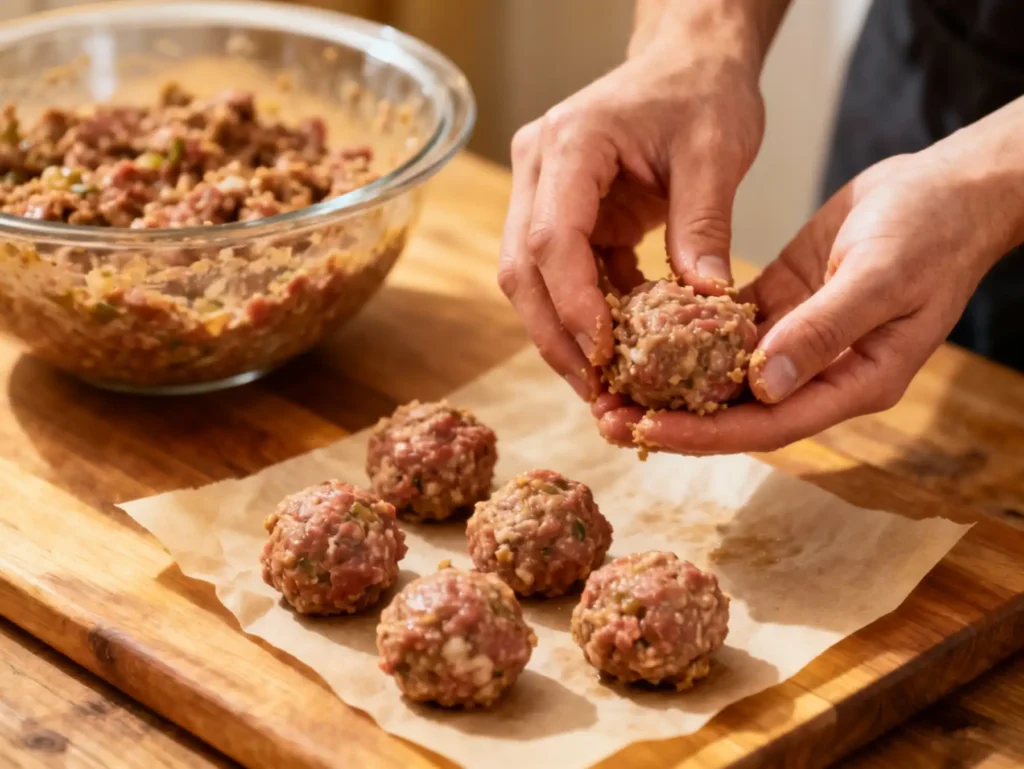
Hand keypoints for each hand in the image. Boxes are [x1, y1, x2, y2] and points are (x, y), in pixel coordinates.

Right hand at [498, 8, 766, 400]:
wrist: (688, 62)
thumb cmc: (700, 91)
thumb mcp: (716, 151)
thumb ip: (704, 224)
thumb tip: (705, 303)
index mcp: (569, 144)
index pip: (551, 238)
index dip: (572, 304)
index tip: (603, 355)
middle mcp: (538, 168)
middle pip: (523, 269)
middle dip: (556, 337)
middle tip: (594, 391)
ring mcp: (542, 193)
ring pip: (531, 280)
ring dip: (564, 335)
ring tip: (603, 385)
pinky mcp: (561, 214)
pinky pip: (563, 276)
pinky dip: (587, 314)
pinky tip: (618, 350)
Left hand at [597, 108, 1023, 452]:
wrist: (950, 187)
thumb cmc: (934, 231)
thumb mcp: (882, 277)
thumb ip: (824, 331)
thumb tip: (761, 385)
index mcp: (852, 381)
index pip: (765, 424)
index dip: (704, 432)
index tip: (645, 429)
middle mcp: (817, 372)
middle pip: (733, 409)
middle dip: (670, 416)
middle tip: (604, 416)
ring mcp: (795, 339)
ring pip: (720, 371)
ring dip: (666, 378)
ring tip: (608, 380)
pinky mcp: (779, 304)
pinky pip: (723, 327)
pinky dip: (682, 330)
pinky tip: (637, 329)